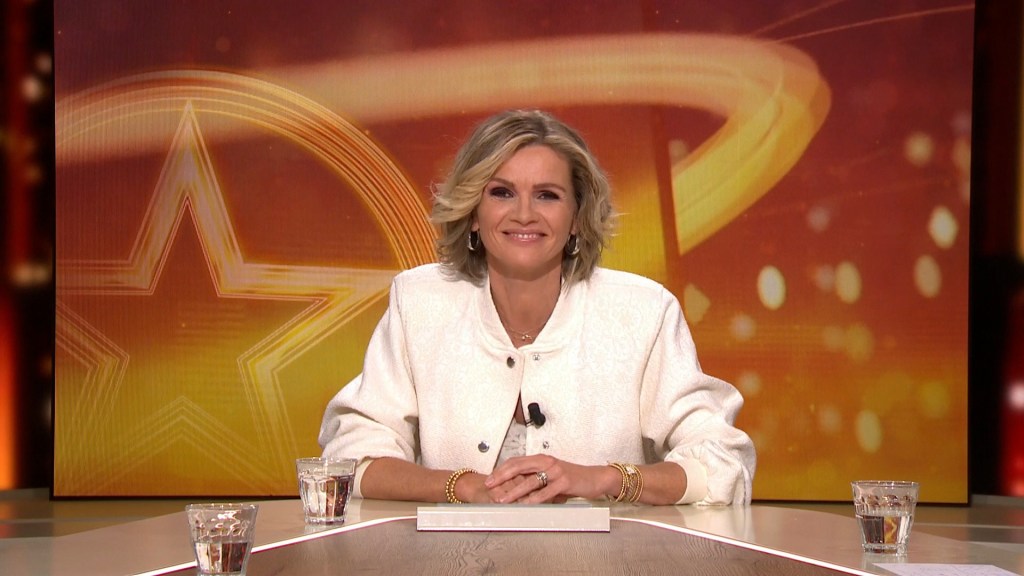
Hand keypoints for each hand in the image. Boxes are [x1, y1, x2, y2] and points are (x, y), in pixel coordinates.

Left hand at [484, 455, 616, 503]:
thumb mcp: (551, 475)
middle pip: (518, 467)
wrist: (595, 478)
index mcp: (541, 459)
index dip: (501, 470)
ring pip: (529, 481)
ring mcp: (555, 471)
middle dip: (501, 477)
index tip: (490, 479)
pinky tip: (525, 505)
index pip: (516, 461)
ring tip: (503, 499)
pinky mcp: (564, 481)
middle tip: (489, 485)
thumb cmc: (573, 477)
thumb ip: (536, 478)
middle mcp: (547, 462)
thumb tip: (516, 488)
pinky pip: (545, 492)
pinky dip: (533, 500)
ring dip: (514, 491)